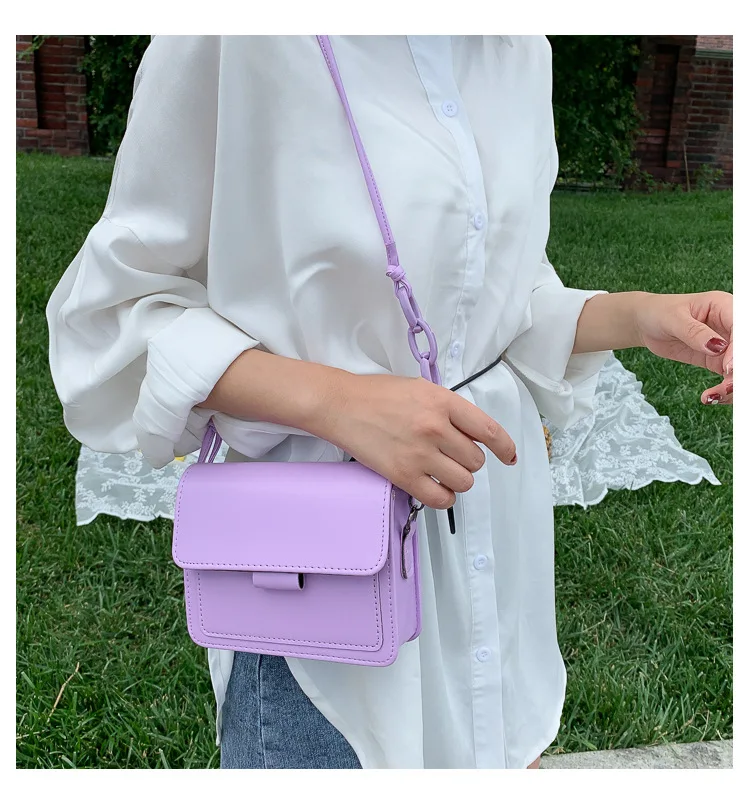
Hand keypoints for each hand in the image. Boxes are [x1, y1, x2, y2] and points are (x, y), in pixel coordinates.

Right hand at [319, 373, 516, 509]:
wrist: (341, 405)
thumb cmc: (378, 395)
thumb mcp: (422, 389)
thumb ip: (449, 409)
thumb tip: (473, 435)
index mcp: (443, 402)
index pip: (489, 430)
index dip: (505, 448)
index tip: (509, 457)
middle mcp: (435, 427)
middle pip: (476, 459)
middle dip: (468, 460)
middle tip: (450, 455)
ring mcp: (420, 453)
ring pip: (464, 481)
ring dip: (458, 479)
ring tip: (442, 471)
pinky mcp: (403, 475)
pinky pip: (440, 498)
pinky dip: (444, 497)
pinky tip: (436, 488)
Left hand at [634, 291, 732, 404]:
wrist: (646, 324)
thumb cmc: (659, 312)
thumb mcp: (673, 318)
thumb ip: (694, 332)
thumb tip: (716, 346)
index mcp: (725, 307)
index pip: (742, 330)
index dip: (739, 350)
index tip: (727, 368)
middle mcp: (731, 327)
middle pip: (745, 352)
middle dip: (740, 372)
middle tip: (726, 388)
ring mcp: (727, 346)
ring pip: (740, 369)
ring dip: (733, 386)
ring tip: (714, 396)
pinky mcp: (718, 362)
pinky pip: (728, 379)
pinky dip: (723, 391)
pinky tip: (709, 398)